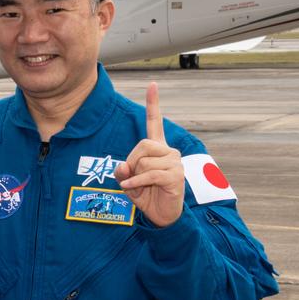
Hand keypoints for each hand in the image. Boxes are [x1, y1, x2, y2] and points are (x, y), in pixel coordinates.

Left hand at [114, 83, 184, 227]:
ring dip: (135, 176)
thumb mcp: (128, 180)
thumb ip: (122, 170)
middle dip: (131, 162)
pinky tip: (132, 189)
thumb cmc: (146, 194)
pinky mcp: (176, 176)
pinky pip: (149, 174)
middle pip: (142, 145)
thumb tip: (123, 165)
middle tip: (132, 177)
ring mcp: (174, 163)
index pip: (155, 122)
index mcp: (157, 148)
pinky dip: (136, 182)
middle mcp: (168, 152)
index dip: (153, 103)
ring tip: (140, 186)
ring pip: (144, 161)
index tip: (152, 84)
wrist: (162, 215)